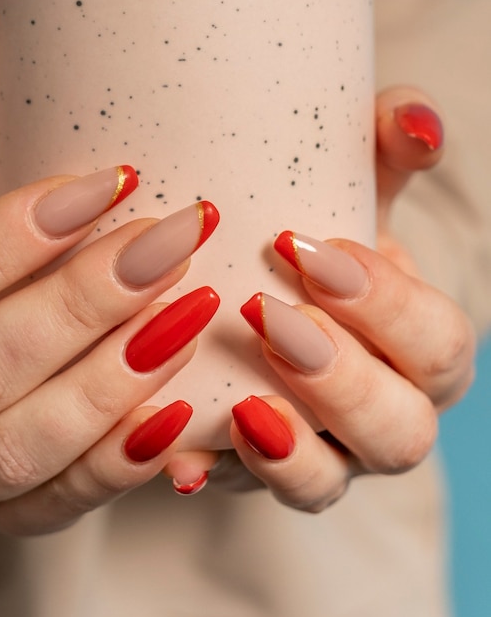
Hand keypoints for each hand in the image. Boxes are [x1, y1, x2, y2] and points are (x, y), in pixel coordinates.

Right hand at [0, 0, 220, 535]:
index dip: (1, 242)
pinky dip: (128, 458)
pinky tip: (188, 404)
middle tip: (175, 234)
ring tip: (196, 302)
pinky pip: (64, 503)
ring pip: (23, 445)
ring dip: (117, 375)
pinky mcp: (4, 516)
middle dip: (82, 301)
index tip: (109, 181)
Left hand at [168, 89, 476, 508]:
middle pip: (401, 431)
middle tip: (267, 315)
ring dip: (289, 446)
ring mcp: (317, 454)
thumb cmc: (303, 231)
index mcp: (420, 347)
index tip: (307, 248)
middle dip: (341, 378)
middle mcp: (381, 413)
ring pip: (327, 483)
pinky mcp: (246, 473)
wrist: (235, 276)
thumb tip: (416, 121)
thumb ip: (384, 145)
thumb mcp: (346, 181)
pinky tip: (174, 455)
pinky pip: (236, 495)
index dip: (389, 306)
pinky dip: (208, 475)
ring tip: (241, 401)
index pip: (440, 345)